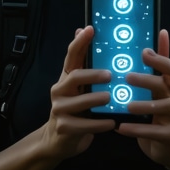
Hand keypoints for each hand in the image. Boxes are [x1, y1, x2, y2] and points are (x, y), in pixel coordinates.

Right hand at [41, 26, 115, 159]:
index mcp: (66, 78)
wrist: (58, 140)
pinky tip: (111, 123)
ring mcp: (59, 109)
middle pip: (74, 76)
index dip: (80, 42)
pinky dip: (99, 124)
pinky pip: (84, 125)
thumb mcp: (79, 88)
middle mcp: (60, 91)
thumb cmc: (75, 110)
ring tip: (110, 98)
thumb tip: (84, 30)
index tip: (90, 29)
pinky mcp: (64, 127)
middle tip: (110, 75)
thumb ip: (84, 64)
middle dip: (92, 74)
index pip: (71, 56)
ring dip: (96, 99)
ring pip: (79, 102)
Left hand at [116, 29, 169, 169]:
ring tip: (127, 105)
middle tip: (127, 77)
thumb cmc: (161, 117)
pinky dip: (138, 130)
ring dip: (145, 104)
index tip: (144, 51)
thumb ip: (155, 70)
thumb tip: (153, 39)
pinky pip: (156, 132)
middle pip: (168, 83)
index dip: (161, 58)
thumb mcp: (158, 94)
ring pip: (167, 106)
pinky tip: (122, 128)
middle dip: (148, 79)